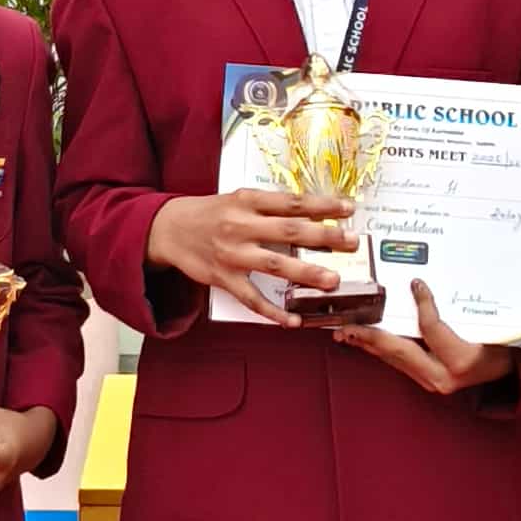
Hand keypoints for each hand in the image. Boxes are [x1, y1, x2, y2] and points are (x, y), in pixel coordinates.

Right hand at [148, 185, 358, 322]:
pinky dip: (272, 311)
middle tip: (352, 242)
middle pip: (289, 231)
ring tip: (333, 281)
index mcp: (247, 201)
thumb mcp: (238, 199)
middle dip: (324, 237)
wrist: (168, 229)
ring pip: (274, 264)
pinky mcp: (223, 278)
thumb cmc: (210, 212)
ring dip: (306, 273)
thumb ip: (270, 207)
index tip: (348, 208)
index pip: (292, 202)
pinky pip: (251, 298)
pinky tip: (293, 321)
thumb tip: (311, 215)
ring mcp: (232, 254)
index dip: (322, 205)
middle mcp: (241, 226)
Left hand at [348, 283, 515, 397]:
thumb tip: (428, 285)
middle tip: (348, 324)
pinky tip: (366, 341)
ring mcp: (433, 382)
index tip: (416, 284)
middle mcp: (443, 377)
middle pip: (401, 351)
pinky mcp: (427, 380)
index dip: (423, 305)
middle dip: (371, 336)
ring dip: (370, 344)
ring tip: (347, 332)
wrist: (511, 371)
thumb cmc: (504, 346)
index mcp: (461, 361)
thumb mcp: (492, 326)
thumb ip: (464, 309)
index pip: (432, 329)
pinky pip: (400, 362)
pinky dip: (382, 350)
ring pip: (395, 359)